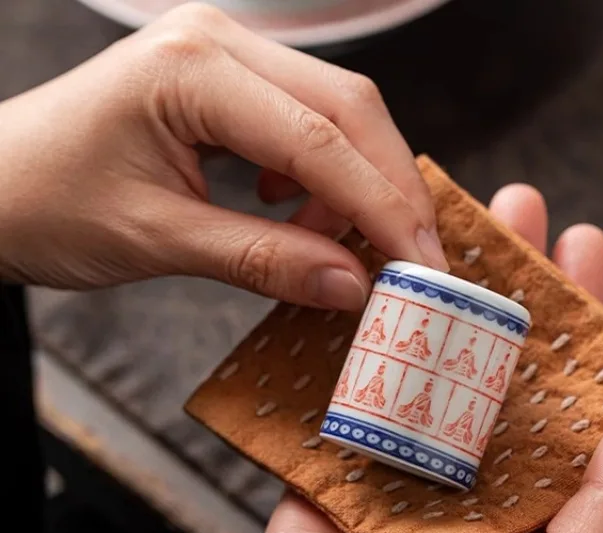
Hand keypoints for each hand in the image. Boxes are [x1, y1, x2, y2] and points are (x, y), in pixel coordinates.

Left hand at [0, 3, 446, 307]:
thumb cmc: (48, 205)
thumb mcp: (158, 240)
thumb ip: (263, 260)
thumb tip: (352, 287)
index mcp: (193, 69)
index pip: (320, 140)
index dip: (382, 207)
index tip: (422, 265)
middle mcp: (219, 43)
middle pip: (349, 108)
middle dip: (390, 189)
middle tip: (415, 258)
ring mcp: (226, 56)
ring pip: (337, 114)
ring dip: (357, 186)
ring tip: (333, 245)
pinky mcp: (228, 84)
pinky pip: (306, 124)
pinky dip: (323, 178)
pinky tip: (295, 212)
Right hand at [232, 185, 602, 532]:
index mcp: (527, 497)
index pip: (563, 388)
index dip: (580, 318)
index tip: (584, 243)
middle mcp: (465, 473)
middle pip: (490, 357)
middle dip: (504, 282)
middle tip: (513, 208)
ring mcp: (392, 464)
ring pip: (416, 360)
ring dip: (428, 293)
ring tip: (435, 223)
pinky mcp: (326, 467)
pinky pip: (340, 391)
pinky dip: (348, 337)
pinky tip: (357, 279)